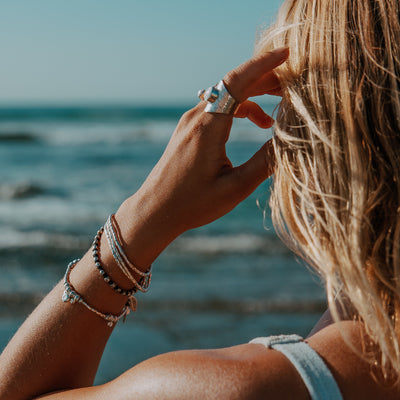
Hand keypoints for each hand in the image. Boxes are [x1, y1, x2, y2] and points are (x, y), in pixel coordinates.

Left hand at [116, 48, 288, 265]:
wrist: (155, 211)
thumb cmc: (192, 204)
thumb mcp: (235, 187)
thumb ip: (264, 162)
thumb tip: (289, 140)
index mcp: (208, 127)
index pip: (238, 82)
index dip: (263, 64)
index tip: (287, 53)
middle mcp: (196, 118)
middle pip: (233, 84)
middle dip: (265, 80)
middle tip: (292, 87)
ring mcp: (189, 123)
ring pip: (225, 96)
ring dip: (252, 97)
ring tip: (277, 112)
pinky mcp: (187, 131)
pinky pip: (217, 109)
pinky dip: (239, 109)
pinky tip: (254, 124)